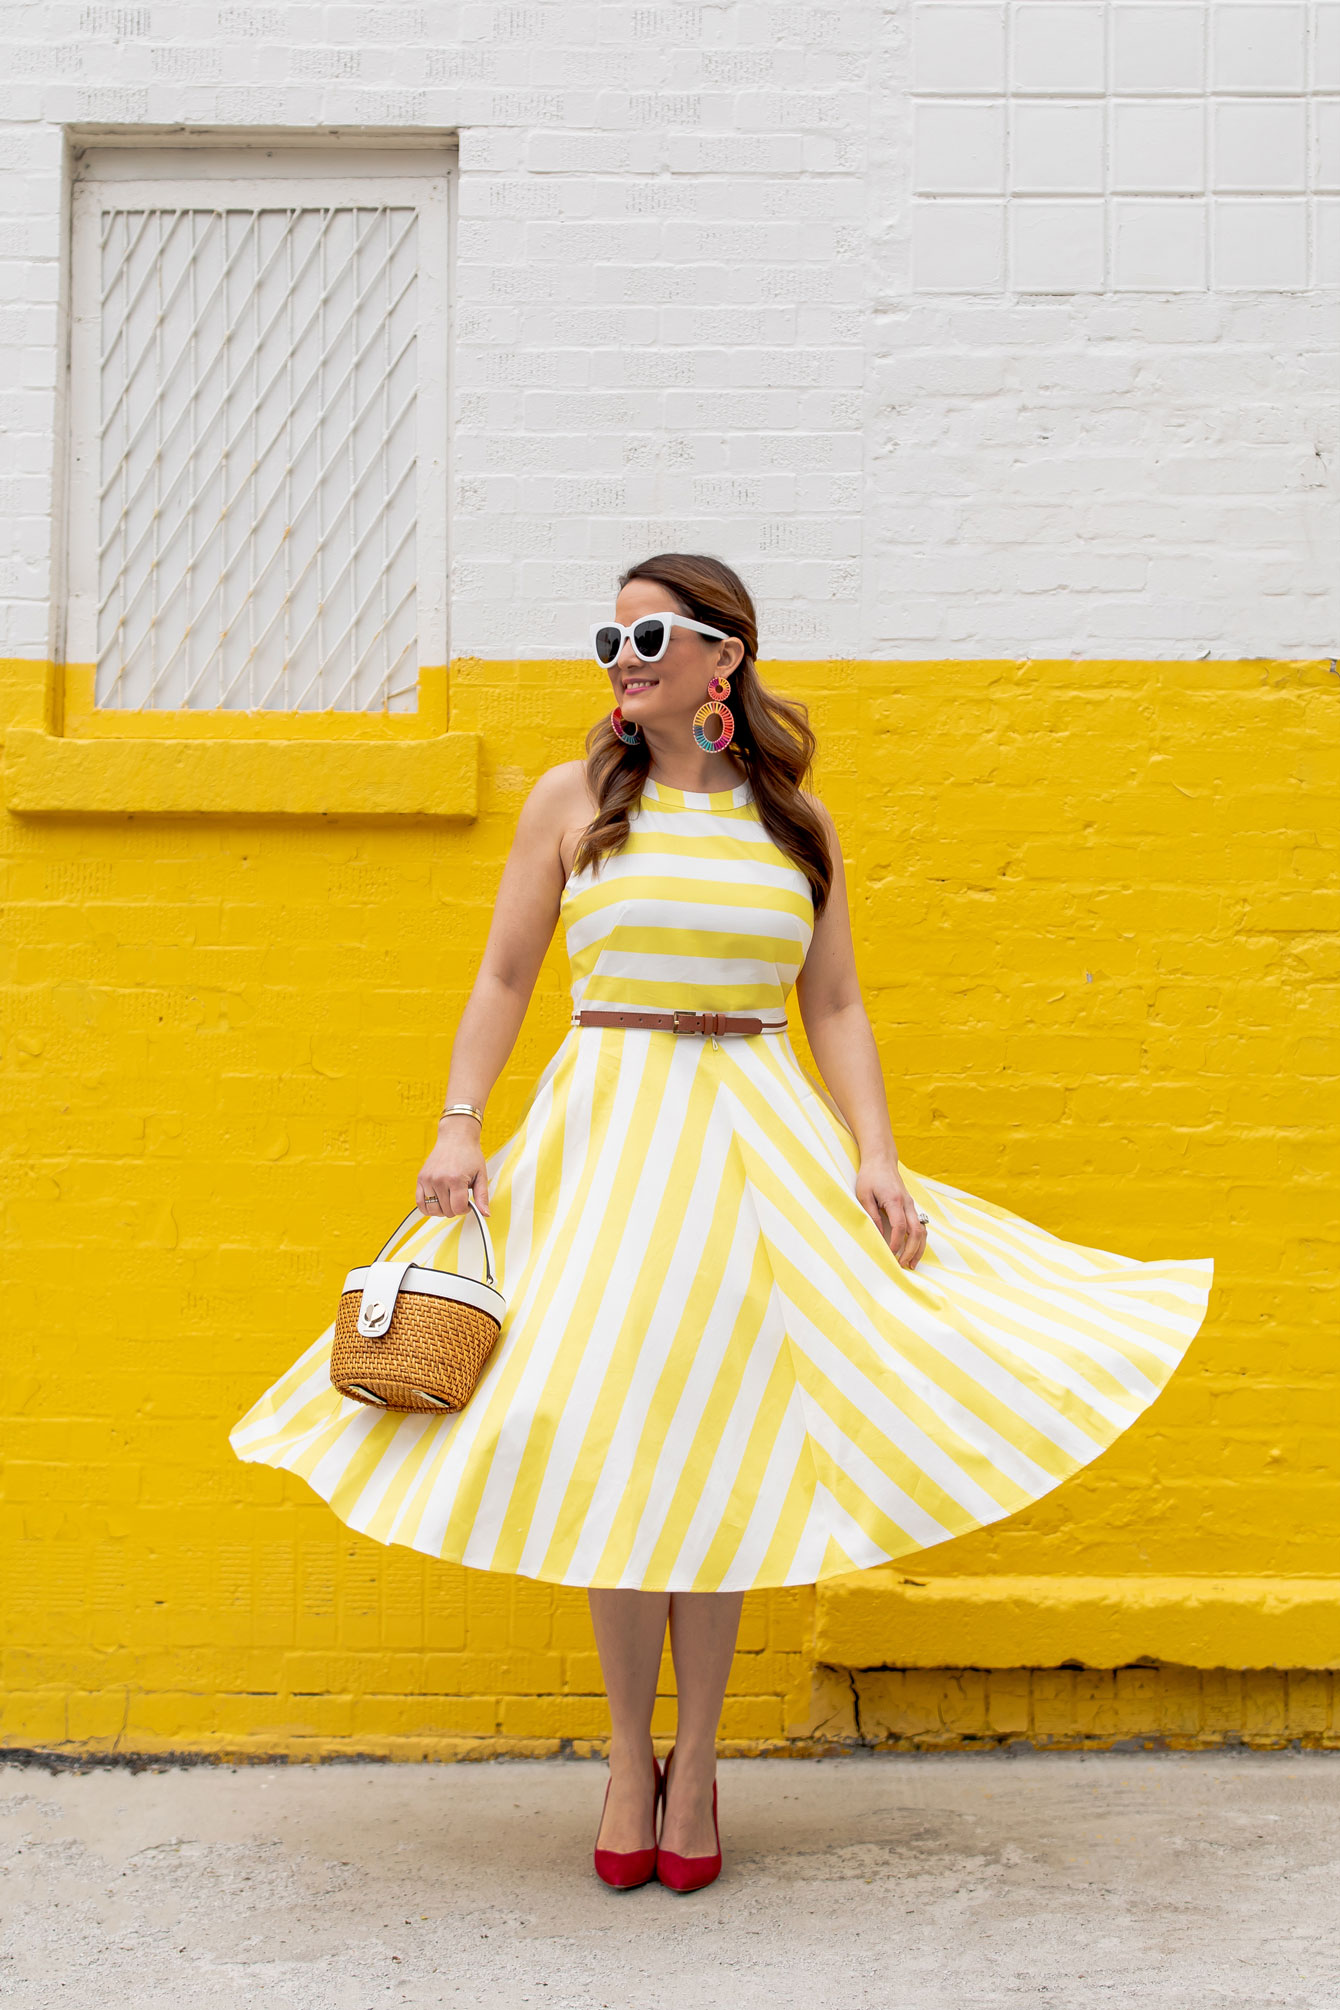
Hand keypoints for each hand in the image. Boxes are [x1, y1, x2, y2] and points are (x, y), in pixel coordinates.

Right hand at [415, 1117, 489, 1218]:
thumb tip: (485, 1214)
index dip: (465, 1209)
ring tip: (449, 1199)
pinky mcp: (421, 1178)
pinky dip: (428, 1208)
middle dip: (455, 1208)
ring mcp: (428, 1179)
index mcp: (456, 1179)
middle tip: (460, 1197)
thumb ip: (482, 1196)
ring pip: (433, 1209)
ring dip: (443, 1209)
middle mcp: (439, 1179)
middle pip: (446, 1211)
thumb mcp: (481, 1175)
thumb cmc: (469, 1155)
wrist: (455, 1137)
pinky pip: (420, 1203)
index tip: (468, 1203)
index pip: (458, 1208)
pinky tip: (437, 1203)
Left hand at [855, 1153, 925, 1270]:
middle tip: (903, 1265)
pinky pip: (920, 1225)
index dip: (896, 1244)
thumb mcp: (864, 1195)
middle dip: (911, 1251)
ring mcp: (911, 1205)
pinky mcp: (911, 1206)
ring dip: (918, 1248)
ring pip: (923, 1230)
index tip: (889, 1255)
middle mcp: (907, 1203)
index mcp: (895, 1200)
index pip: (900, 1227)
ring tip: (911, 1264)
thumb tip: (878, 1236)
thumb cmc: (870, 1176)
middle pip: (916, 1232)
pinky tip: (913, 1251)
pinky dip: (919, 1240)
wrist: (881, 1159)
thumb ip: (872, 1216)